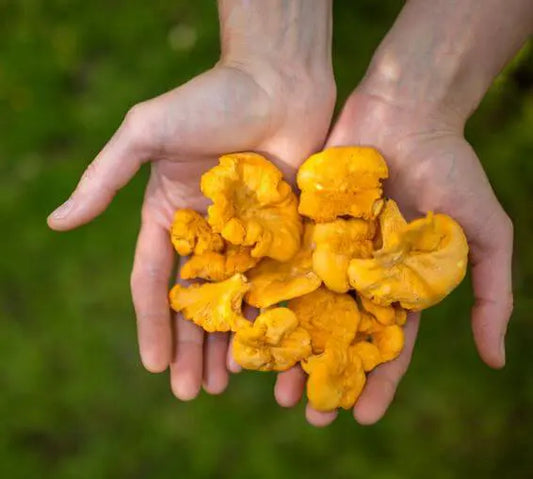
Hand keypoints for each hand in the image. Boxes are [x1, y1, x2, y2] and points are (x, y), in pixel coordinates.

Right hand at [47, 59, 334, 399]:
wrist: (276, 81)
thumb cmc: (210, 101)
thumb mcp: (144, 133)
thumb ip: (104, 178)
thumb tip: (57, 221)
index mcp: (170, 215)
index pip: (153, 281)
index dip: (152, 325)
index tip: (157, 367)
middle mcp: (207, 231)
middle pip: (195, 302)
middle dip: (192, 349)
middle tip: (194, 393)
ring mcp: (249, 235)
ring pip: (236, 300)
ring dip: (229, 343)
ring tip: (226, 385)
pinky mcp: (286, 231)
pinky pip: (277, 282)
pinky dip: (272, 315)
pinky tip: (271, 348)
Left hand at [273, 89, 512, 426]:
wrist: (406, 111)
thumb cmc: (450, 167)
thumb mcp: (485, 232)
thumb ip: (492, 292)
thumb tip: (496, 358)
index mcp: (399, 284)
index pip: (387, 344)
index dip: (377, 380)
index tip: (362, 416)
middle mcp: (359, 273)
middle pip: (338, 334)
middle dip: (323, 372)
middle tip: (304, 412)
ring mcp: (326, 250)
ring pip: (303, 308)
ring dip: (289, 345)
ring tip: (269, 383)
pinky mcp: (300, 225)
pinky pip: (279, 265)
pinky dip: (265, 295)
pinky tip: (248, 324)